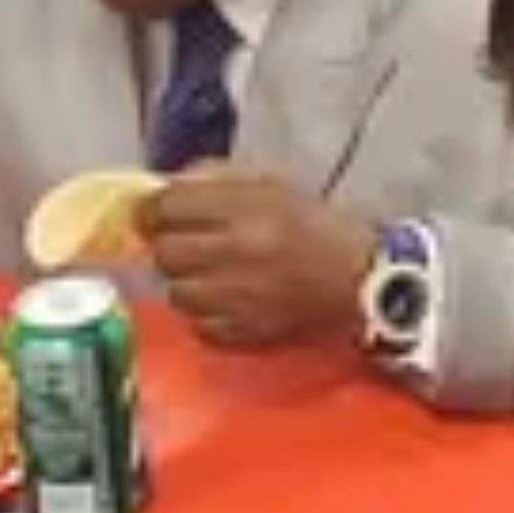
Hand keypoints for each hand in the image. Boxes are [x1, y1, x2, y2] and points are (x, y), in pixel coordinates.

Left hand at [136, 167, 374, 349]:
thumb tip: (165, 187)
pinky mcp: (246, 334)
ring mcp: (240, 300)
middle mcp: (238, 254)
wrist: (363, 278)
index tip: (152, 212)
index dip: (151, 209)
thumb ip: (215, 178)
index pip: (168, 207)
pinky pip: (197, 325)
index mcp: (246, 209)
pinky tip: (222, 299)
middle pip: (165, 252)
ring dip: (184, 280)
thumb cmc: (316, 224)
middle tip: (180, 241)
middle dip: (165, 244)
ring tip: (205, 272)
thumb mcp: (270, 183)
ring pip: (175, 292)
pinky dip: (202, 313)